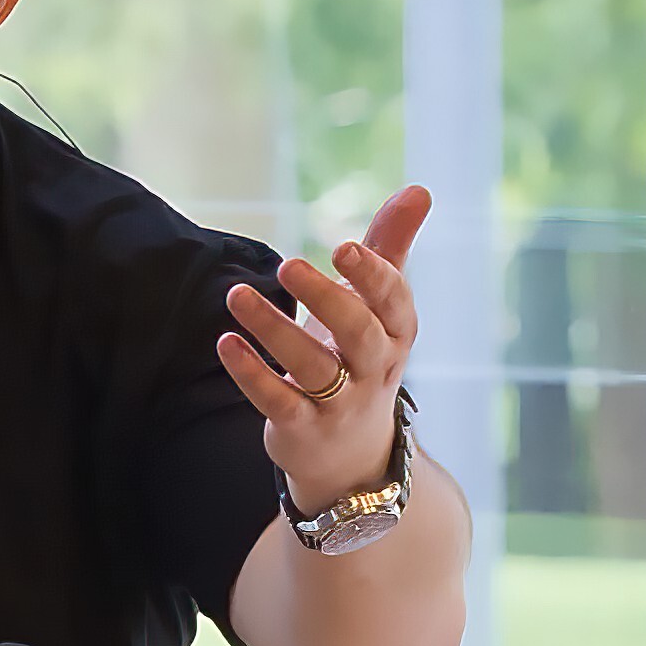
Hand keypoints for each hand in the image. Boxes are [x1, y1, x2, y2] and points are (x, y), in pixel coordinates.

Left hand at [223, 186, 429, 504]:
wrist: (351, 456)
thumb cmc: (361, 359)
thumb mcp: (379, 308)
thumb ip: (391, 247)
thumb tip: (419, 189)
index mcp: (395, 334)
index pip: (395, 303)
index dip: (373, 276)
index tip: (343, 247)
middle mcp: (374, 370)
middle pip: (358, 334)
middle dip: (326, 299)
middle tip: (288, 264)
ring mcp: (340, 404)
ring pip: (313, 367)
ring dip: (273, 330)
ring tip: (236, 295)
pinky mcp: (303, 429)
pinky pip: (279, 402)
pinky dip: (252, 374)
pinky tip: (226, 343)